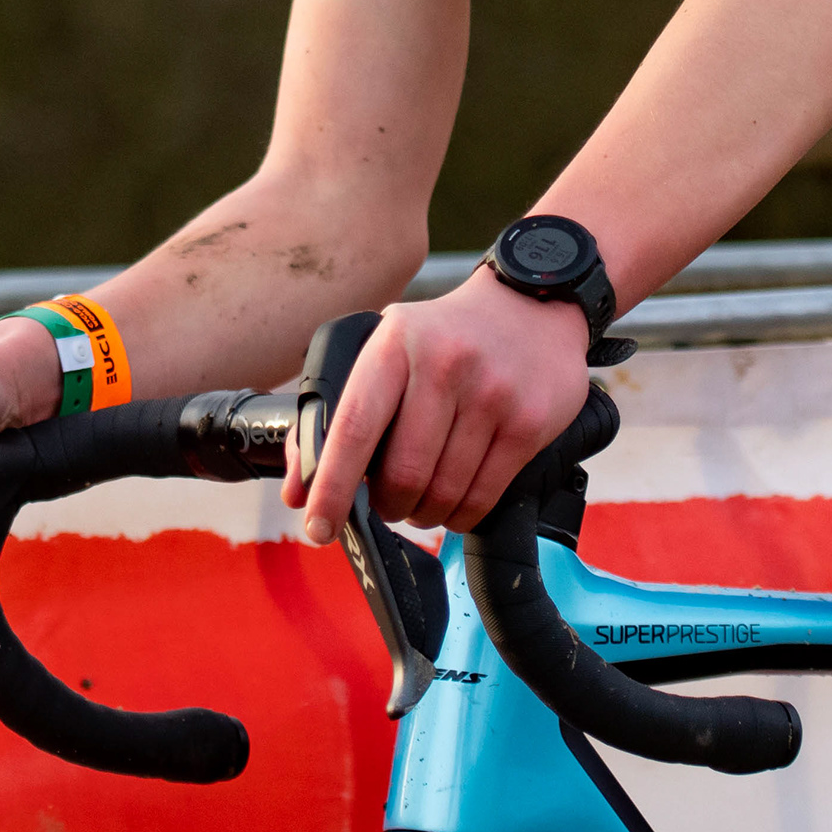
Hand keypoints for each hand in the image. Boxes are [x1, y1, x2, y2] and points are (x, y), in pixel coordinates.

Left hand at [285, 270, 594, 544]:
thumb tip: (298, 491)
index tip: (318, 526)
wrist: (533, 305)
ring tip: (423, 500)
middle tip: (388, 503)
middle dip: (388, 505)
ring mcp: (491, 394)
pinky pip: (482, 497)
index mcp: (395, 344)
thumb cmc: (446, 337)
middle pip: (402, 473)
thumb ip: (337, 415)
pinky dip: (460, 515)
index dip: (331, 486)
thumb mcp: (387, 351)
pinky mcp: (527, 423)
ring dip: (425, 513)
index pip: (354, 427)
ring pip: (443, 492)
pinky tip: (456, 500)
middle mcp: (444, 365)